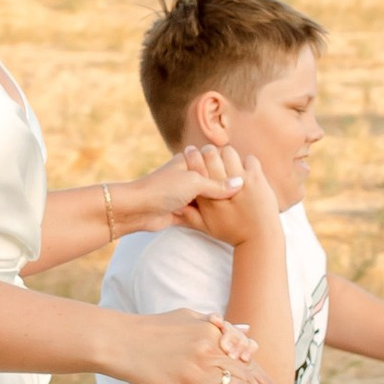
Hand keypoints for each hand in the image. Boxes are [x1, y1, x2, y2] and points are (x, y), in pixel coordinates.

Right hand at [108, 308, 283, 383]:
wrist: (123, 343)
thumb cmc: (153, 329)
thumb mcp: (189, 318)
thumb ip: (219, 325)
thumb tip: (247, 331)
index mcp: (211, 333)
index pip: (245, 356)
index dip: (261, 373)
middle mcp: (208, 353)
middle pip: (244, 374)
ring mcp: (196, 374)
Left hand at [120, 146, 247, 233]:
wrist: (138, 209)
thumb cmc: (164, 188)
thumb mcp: (195, 182)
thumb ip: (218, 184)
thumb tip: (241, 183)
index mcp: (188, 161)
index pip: (213, 161)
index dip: (227, 168)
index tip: (245, 176)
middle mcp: (186, 176)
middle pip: (210, 181)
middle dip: (223, 189)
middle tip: (244, 197)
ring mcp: (182, 194)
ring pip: (205, 199)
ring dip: (215, 205)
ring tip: (237, 210)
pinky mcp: (179, 211)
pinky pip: (198, 214)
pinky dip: (207, 218)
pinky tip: (224, 222)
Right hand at [175, 151, 280, 246]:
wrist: (260, 239)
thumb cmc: (232, 234)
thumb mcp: (207, 228)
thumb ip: (190, 217)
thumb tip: (175, 206)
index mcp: (206, 196)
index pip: (195, 163)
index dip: (193, 155)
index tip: (194, 154)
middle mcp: (221, 186)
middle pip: (210, 153)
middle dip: (209, 151)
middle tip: (211, 156)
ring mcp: (240, 181)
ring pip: (229, 152)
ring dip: (227, 155)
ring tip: (228, 164)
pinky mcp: (256, 179)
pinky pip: (249, 159)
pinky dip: (247, 162)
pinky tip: (245, 172)